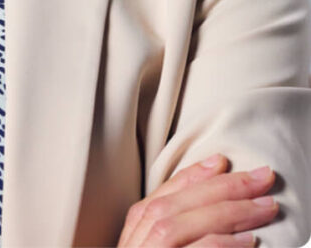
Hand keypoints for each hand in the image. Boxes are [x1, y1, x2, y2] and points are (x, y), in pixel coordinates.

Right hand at [116, 154, 279, 246]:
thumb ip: (182, 235)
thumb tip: (222, 214)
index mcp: (134, 237)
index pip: (162, 195)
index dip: (192, 175)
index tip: (221, 161)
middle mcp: (135, 245)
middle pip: (175, 204)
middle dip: (221, 187)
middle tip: (261, 178)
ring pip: (180, 223)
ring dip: (227, 211)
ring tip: (266, 207)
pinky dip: (221, 244)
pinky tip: (250, 242)